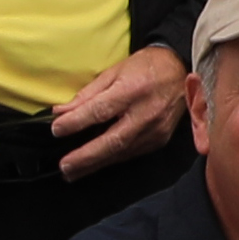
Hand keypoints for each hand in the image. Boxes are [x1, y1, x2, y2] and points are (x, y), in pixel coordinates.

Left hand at [47, 42, 194, 173]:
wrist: (181, 71)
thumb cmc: (145, 67)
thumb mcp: (114, 72)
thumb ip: (88, 94)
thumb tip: (61, 112)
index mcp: (132, 90)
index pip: (100, 111)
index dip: (76, 122)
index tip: (57, 130)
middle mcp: (147, 113)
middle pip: (113, 140)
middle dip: (86, 156)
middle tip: (65, 166)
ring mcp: (156, 130)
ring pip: (122, 152)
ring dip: (96, 164)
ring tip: (74, 172)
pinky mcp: (160, 139)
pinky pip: (132, 153)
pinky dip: (112, 159)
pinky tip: (97, 163)